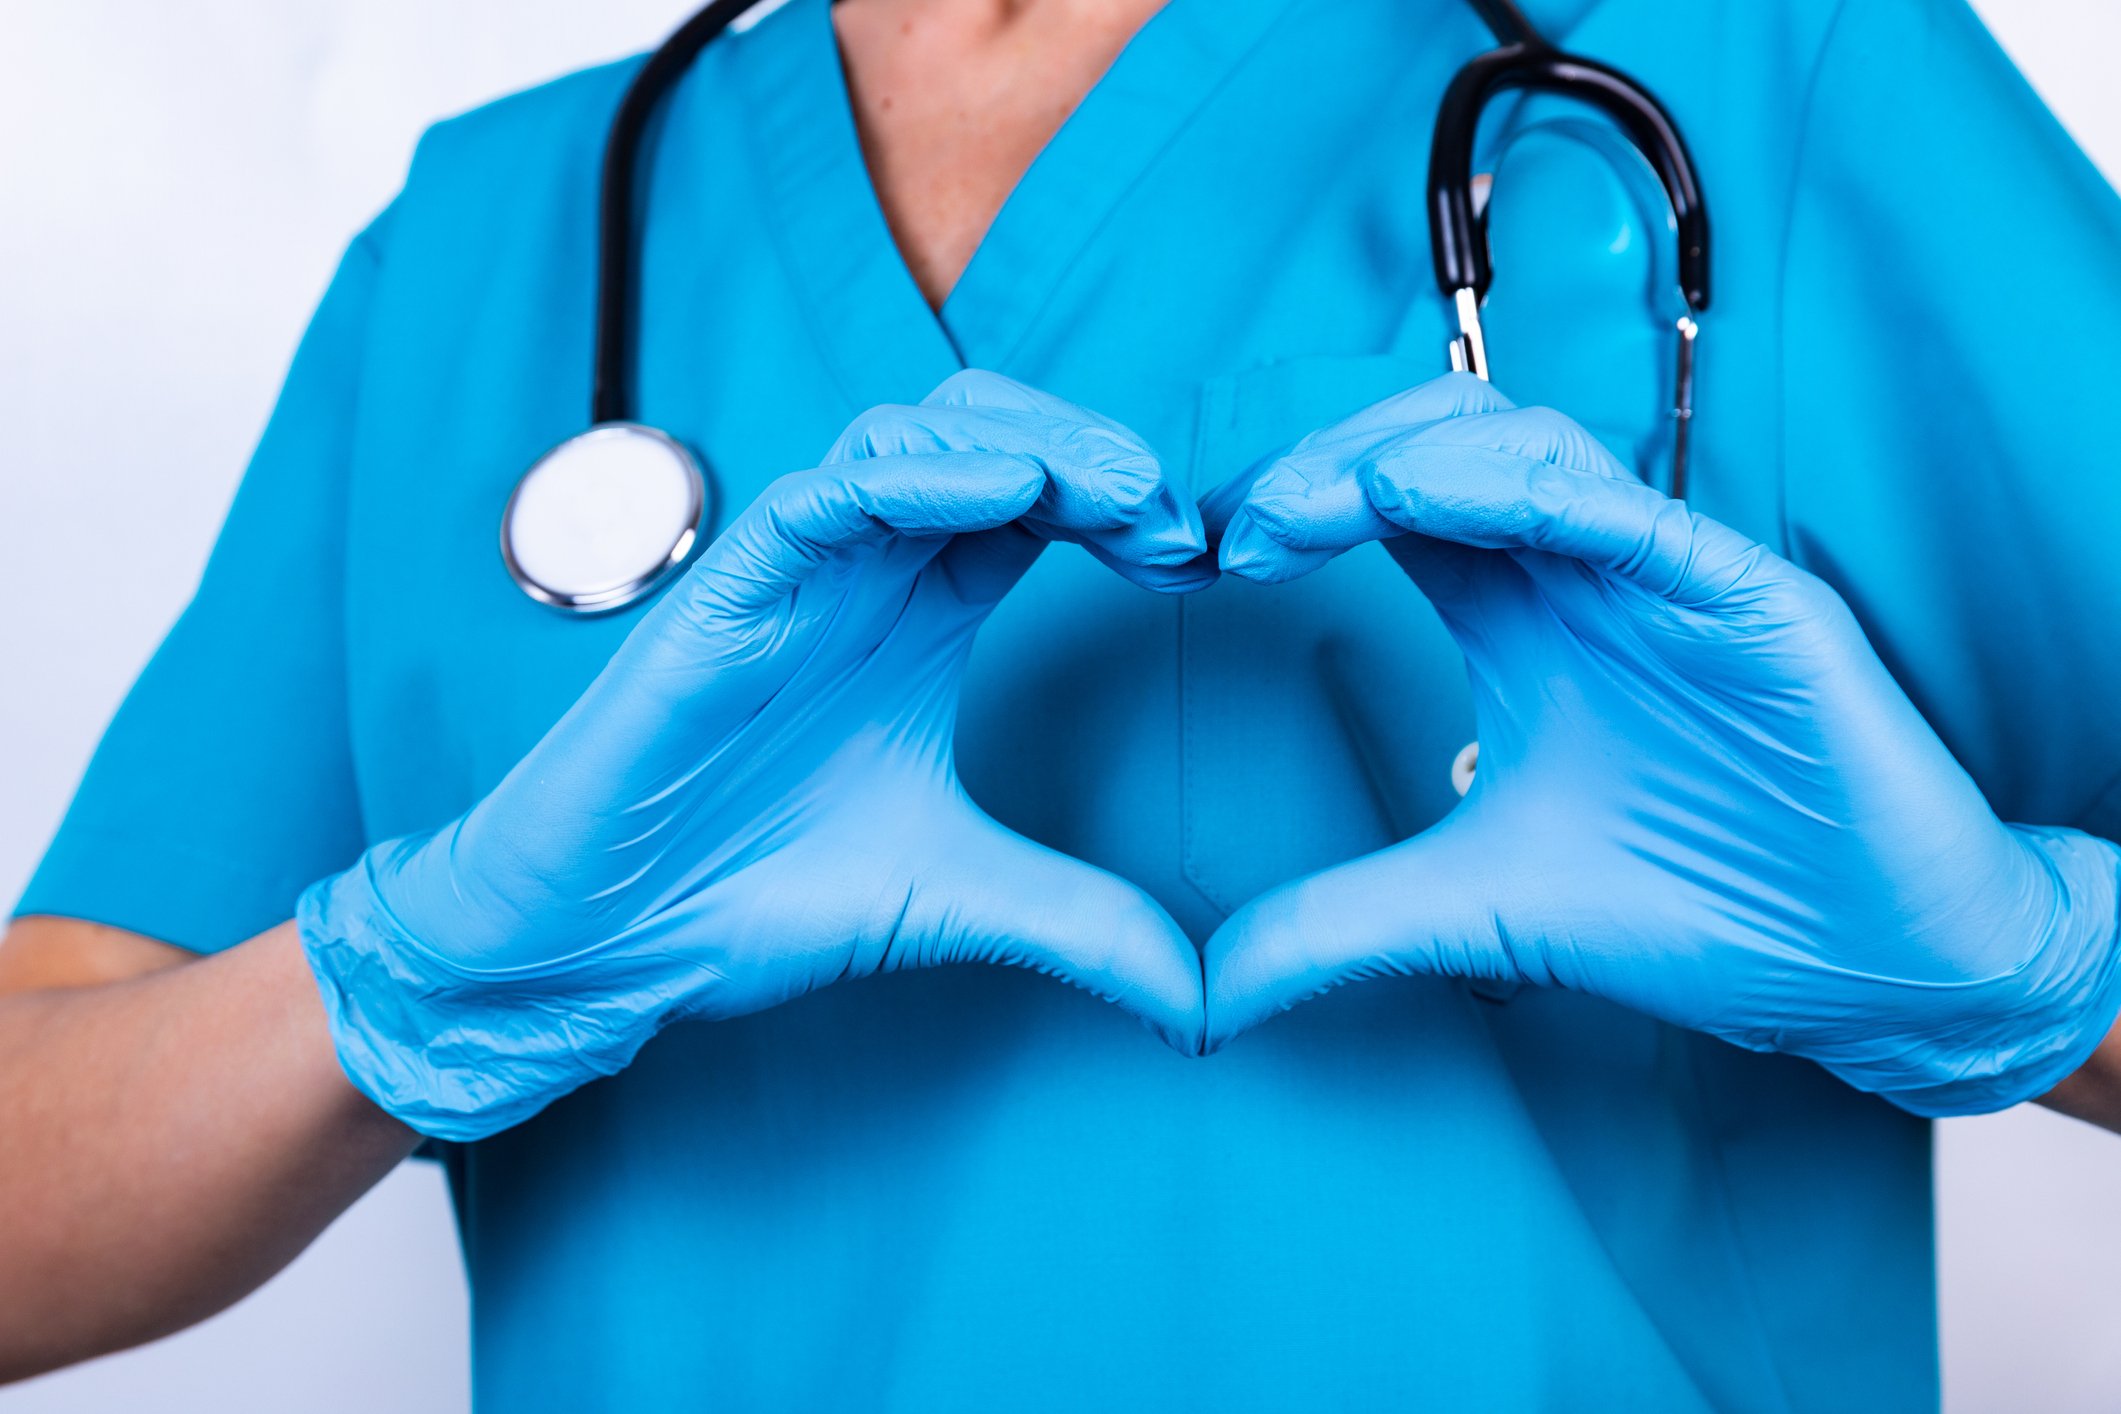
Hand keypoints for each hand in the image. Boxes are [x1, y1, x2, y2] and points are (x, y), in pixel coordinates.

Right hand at [301, 371, 1211, 1138]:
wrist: (605, 946)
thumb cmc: (752, 895)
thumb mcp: (959, 899)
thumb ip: (1086, 926)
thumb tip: (1210, 1004)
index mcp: (924, 616)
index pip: (1042, 504)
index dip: (1128, 507)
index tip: (1203, 561)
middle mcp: (866, 573)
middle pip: (992, 433)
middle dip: (1095, 450)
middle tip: (1177, 517)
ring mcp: (796, 572)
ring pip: (915, 431)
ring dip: (1029, 443)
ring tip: (1124, 495)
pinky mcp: (727, 589)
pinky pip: (826, 493)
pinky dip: (920, 477)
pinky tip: (1010, 494)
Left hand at [1204, 373, 2120, 1113]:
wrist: (1869, 969)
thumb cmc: (1696, 909)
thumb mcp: (1471, 912)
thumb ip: (1334, 927)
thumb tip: (1198, 1000)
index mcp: (1514, 617)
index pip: (1387, 508)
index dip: (1295, 506)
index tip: (1210, 558)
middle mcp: (1581, 574)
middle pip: (1438, 442)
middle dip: (1328, 458)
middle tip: (1244, 524)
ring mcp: (1664, 575)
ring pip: (1526, 443)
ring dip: (1406, 454)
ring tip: (1311, 507)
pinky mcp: (1748, 598)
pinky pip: (1631, 510)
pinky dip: (1526, 490)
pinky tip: (1427, 502)